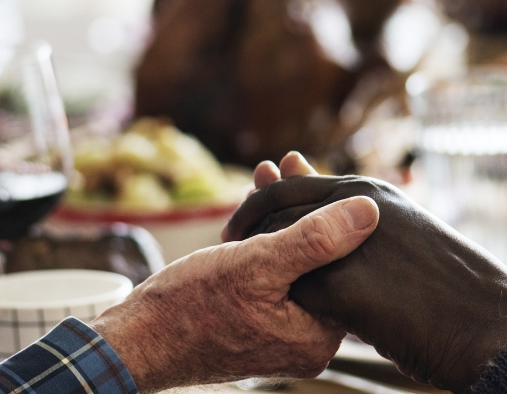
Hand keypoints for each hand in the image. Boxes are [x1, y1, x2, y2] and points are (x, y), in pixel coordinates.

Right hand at [90, 195, 379, 392]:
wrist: (136, 341)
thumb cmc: (190, 308)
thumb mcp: (257, 265)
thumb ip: (315, 240)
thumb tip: (369, 212)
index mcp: (318, 336)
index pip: (346, 266)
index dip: (334, 214)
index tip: (318, 171)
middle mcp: (304, 340)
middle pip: (318, 261)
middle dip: (303, 207)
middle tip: (289, 163)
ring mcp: (279, 332)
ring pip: (292, 263)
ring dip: (279, 217)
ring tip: (266, 174)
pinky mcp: (255, 322)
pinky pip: (269, 274)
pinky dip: (262, 239)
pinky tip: (249, 208)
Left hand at [224, 155, 506, 393]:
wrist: (495, 329)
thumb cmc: (461, 292)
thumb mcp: (413, 240)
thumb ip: (375, 230)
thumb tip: (359, 230)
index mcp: (373, 194)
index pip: (297, 184)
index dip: (266, 198)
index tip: (244, 215)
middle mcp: (356, 209)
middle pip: (275, 208)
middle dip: (247, 224)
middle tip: (226, 244)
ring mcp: (349, 244)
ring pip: (277, 246)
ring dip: (256, 260)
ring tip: (236, 279)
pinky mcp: (344, 288)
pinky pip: (292, 290)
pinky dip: (277, 301)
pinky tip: (268, 315)